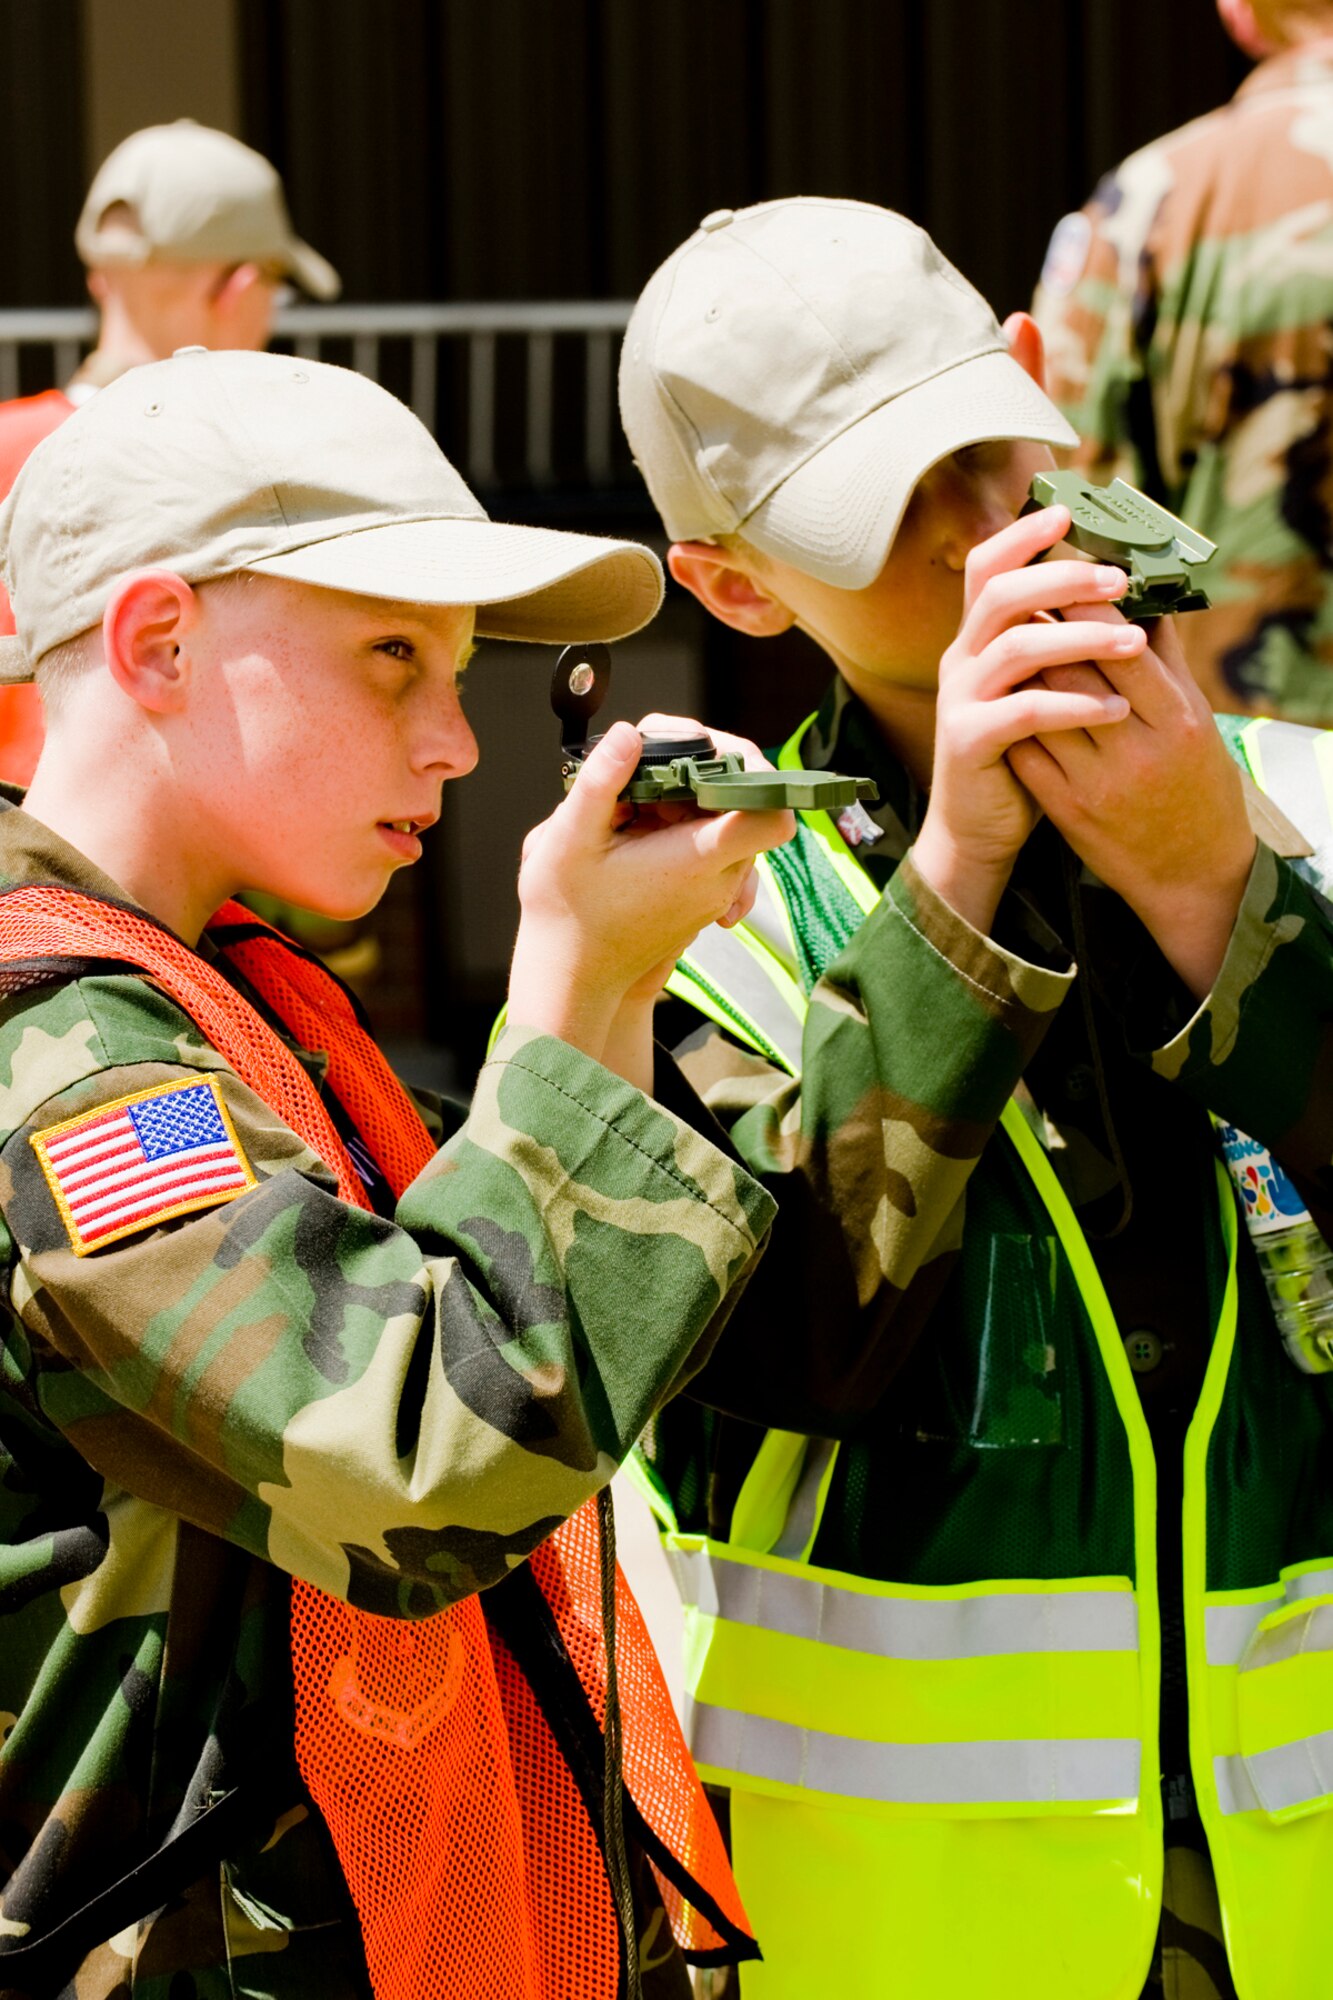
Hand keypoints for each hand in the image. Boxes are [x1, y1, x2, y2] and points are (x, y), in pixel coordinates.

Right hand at [508, 720, 792, 1064]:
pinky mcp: (707, 899)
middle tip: (654, 771)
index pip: (770, 812)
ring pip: (736, 824)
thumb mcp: (569, 839)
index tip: (705, 758)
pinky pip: (719, 847)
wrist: (573, 977)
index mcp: (696, 859)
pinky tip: (647, 830)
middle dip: (711, 775)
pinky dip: (692, 827)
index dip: (753, 773)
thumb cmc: (566, 914)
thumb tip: (629, 733)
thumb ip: (601, 782)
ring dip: (697, 801)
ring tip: (642, 805)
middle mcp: (720, 879)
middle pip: (754, 806)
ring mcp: (717, 893)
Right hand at [912, 504, 1134, 934]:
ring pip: (1016, 648)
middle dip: (1064, 579)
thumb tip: (1125, 600)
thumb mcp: (1041, 692)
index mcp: (977, 641)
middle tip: (1120, 580)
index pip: (986, 568)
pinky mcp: (967, 742)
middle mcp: (961, 660)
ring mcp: (960, 700)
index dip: (1022, 536)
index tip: (1068, 511)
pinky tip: (1116, 710)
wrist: (975, 832)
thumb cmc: (1019, 759)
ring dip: (1082, 639)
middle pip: (1001, 595)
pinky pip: (1024, 712)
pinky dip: (1074, 707)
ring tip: (1135, 646)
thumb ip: (1062, 648)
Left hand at [1006, 607, 1255, 997]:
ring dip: (1020, 670)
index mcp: (1175, 720)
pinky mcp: (1066, 811)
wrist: (1191, 871)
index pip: (1120, 647)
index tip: (1065, 575)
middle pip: (1071, 671)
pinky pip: (1026, 752)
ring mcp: (1096, 784)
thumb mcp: (1195, 717)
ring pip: (1040, 709)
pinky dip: (1014, 716)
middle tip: (1023, 598)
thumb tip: (1138, 596)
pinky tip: (1007, 696)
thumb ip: (1165, 658)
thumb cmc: (1197, 782)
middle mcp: (1135, 751)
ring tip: (1009, 640)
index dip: (1085, 607)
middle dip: (1042, 629)